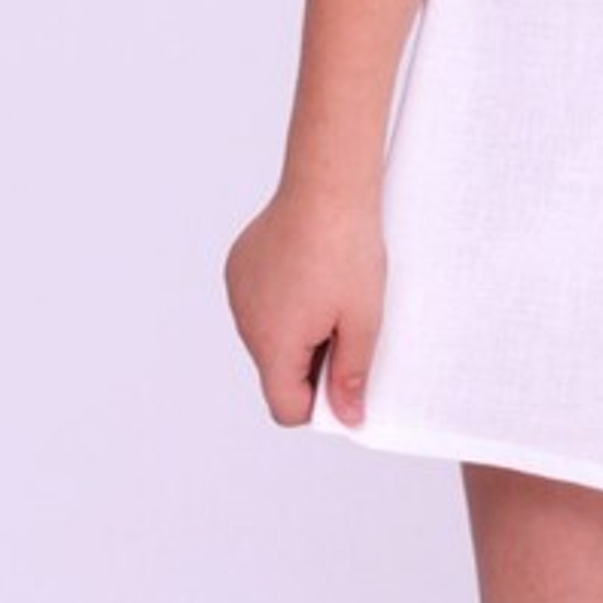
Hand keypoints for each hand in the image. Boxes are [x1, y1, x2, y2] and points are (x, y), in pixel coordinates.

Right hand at [223, 186, 386, 429]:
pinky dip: (285, 300)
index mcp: (272, 342)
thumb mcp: (363, 321)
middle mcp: (245, 322)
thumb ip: (351, 376)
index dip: (319, 404)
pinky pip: (262, 302)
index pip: (286, 408)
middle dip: (312, 360)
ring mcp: (239, 292)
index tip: (345, 376)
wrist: (327, 185)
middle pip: (277, 370)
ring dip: (298, 329)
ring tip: (330, 292)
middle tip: (347, 323)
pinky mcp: (240, 267)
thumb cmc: (347, 249)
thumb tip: (348, 417)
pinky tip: (311, 272)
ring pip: (269, 335)